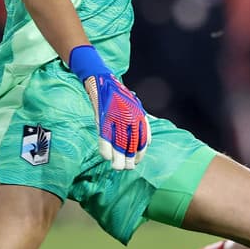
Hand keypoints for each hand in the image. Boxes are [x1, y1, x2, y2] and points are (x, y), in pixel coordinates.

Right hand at [69, 45, 149, 169]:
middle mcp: (129, 119)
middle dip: (129, 159)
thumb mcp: (135, 107)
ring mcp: (115, 119)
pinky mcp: (102, 119)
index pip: (142, 140)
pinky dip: (105, 149)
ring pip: (118, 145)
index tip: (137, 161)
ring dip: (117, 159)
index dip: (140, 153)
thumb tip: (147, 142)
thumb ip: (141, 123)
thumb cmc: (119, 96)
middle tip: (127, 168)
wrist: (102, 80)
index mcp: (138, 116)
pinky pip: (104, 138)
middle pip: (131, 145)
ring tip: (117, 167)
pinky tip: (106, 157)